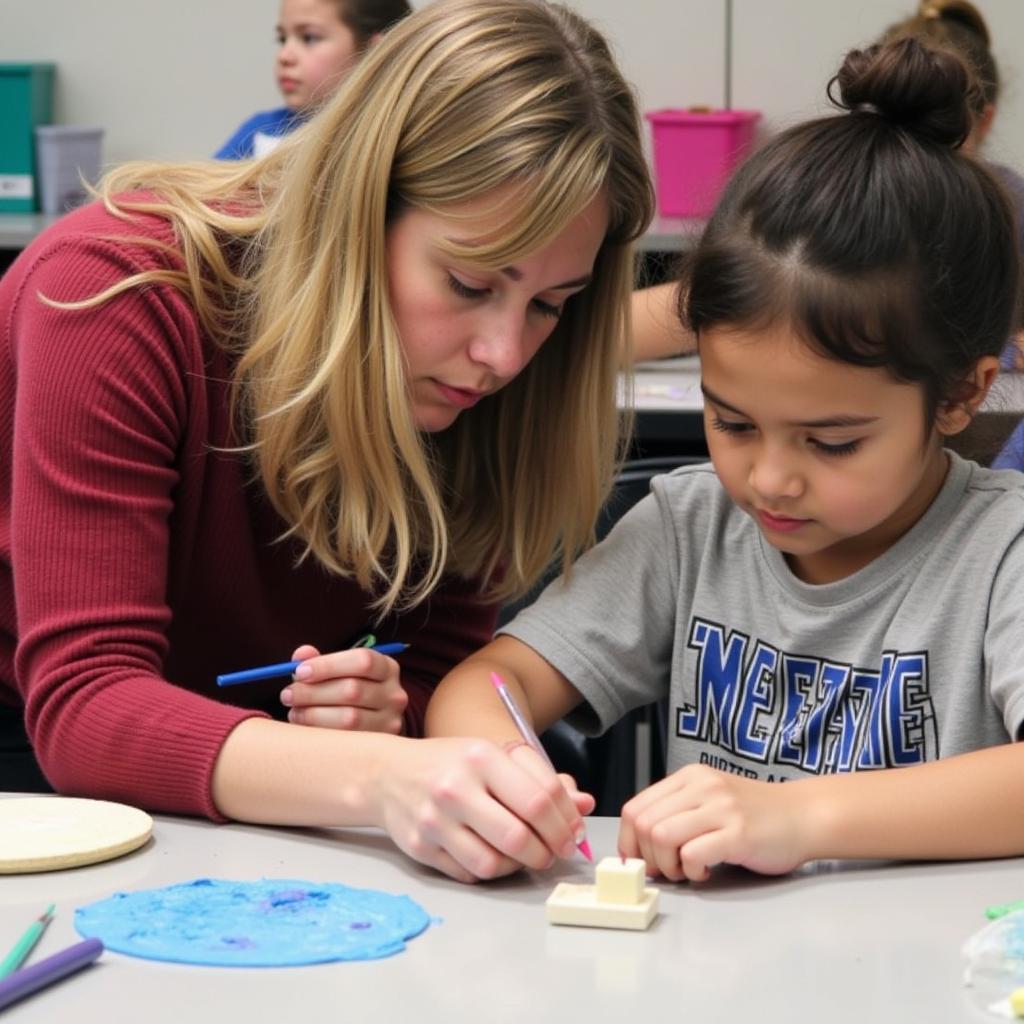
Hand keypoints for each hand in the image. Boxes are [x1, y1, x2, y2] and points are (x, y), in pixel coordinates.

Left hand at [280, 644, 407, 733]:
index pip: (362, 661)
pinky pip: (346, 741)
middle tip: (287, 694)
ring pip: (349, 718)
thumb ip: (320, 660)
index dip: (328, 665)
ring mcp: (390, 721)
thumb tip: (300, 655)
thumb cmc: (349, 690)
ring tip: (295, 711)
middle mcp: (394, 694)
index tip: (300, 672)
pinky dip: (320, 733)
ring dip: (314, 714)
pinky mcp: (379, 744)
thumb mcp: (340, 671)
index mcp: (387, 668)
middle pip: (352, 690)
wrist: (374, 722)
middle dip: (313, 692)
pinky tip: (306, 728)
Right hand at [370, 737, 594, 882]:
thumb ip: (541, 779)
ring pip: (494, 863)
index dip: (565, 822)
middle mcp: (456, 787)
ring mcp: (435, 821)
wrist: (389, 774)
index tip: (573, 833)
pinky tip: (495, 855)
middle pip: (519, 836)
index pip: (539, 798)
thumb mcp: (495, 758)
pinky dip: (491, 871)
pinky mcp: (421, 848)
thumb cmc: (453, 765)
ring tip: (526, 855)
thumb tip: (584, 804)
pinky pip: (470, 874)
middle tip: (555, 852)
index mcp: (481, 757)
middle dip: (548, 851)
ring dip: (520, 865)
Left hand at [618, 764, 813, 881]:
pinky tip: (707, 871)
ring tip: (686, 870)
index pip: (635, 807)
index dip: (628, 841)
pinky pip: (692, 854)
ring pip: (661, 836)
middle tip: (666, 870)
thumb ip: (677, 813)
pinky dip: (691, 871)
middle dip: (646, 857)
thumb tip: (639, 847)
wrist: (804, 815)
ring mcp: (720, 808)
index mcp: (689, 777)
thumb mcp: (709, 800)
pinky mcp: (737, 833)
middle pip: (643, 824)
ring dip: (667, 865)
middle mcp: (701, 786)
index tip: (637, 861)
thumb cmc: (755, 814)